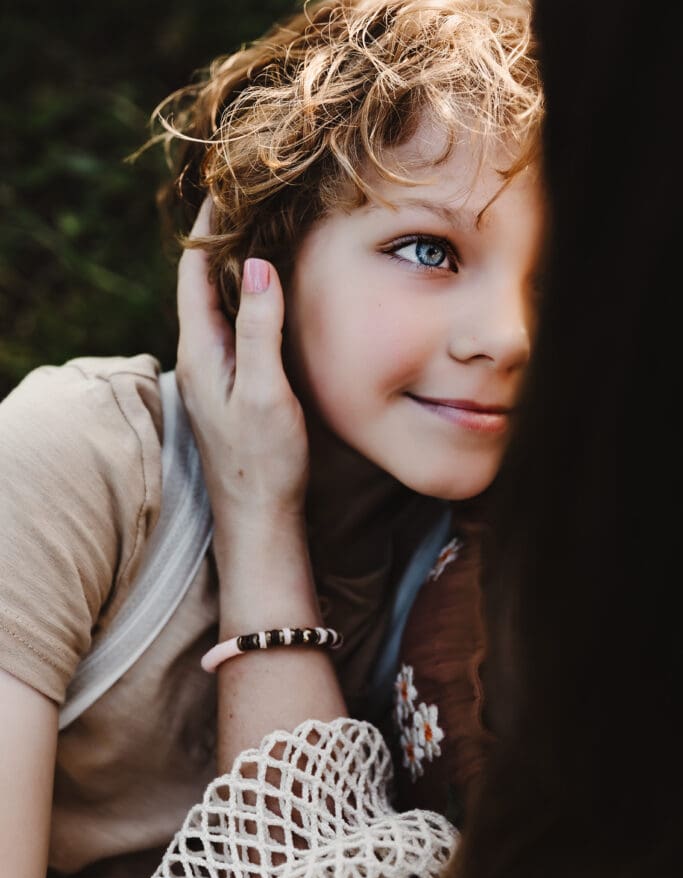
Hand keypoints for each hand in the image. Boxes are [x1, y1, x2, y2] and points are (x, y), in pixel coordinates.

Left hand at [175, 199, 308, 533]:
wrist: (259, 516)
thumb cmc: (264, 460)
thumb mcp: (265, 391)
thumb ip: (257, 328)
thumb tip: (254, 265)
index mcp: (200, 351)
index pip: (193, 271)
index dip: (208, 228)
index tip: (229, 187)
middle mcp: (199, 356)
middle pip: (201, 281)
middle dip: (223, 238)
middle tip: (252, 198)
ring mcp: (214, 372)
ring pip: (217, 303)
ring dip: (234, 266)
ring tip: (263, 229)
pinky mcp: (231, 385)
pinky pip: (233, 325)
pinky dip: (247, 297)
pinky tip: (269, 292)